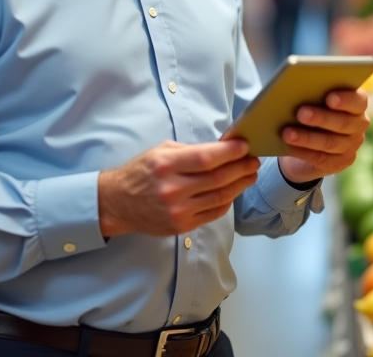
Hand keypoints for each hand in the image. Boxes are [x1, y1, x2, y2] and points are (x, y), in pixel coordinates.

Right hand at [97, 140, 260, 237]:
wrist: (118, 203)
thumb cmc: (141, 172)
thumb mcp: (161, 151)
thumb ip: (190, 151)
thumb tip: (222, 148)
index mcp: (166, 165)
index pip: (206, 158)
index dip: (230, 153)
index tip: (245, 146)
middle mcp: (172, 189)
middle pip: (218, 179)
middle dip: (241, 168)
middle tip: (253, 161)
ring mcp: (178, 211)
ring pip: (220, 197)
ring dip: (239, 185)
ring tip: (250, 175)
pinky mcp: (181, 226)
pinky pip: (213, 213)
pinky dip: (226, 201)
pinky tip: (233, 191)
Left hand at [279, 88, 369, 185]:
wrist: (308, 143)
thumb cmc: (312, 110)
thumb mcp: (316, 101)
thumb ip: (315, 95)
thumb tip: (295, 92)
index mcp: (357, 105)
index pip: (358, 100)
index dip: (345, 100)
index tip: (329, 98)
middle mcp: (358, 125)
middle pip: (343, 122)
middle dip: (321, 118)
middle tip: (301, 113)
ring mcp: (350, 146)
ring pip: (330, 142)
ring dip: (307, 138)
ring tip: (287, 133)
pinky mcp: (339, 163)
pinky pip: (320, 158)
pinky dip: (302, 152)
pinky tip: (289, 146)